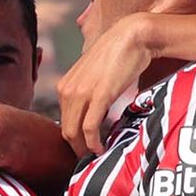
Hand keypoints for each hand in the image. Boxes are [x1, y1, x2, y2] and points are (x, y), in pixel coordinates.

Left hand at [56, 12, 154, 157]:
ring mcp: (82, 93)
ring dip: (84, 148)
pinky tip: (101, 148)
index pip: (62, 120)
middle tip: (88, 159)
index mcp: (65, 85)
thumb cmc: (118, 55)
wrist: (133, 36)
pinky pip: (90, 127)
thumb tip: (94, 115)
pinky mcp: (99, 95)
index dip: (72, 137)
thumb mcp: (94, 77)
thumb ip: (89, 94)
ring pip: (74, 132)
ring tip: (96, 155)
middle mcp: (68, 89)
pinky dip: (94, 142)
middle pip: (65, 130)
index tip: (83, 148)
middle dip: (76, 148)